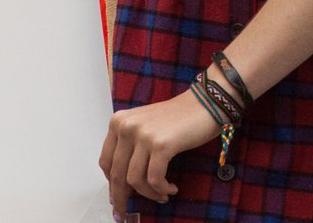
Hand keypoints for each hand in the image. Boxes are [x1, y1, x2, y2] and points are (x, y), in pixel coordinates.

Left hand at [100, 90, 218, 211]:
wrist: (205, 102)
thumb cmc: (178, 117)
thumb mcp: (145, 127)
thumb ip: (130, 149)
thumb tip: (122, 185)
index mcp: (118, 122)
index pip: (106, 162)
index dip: (111, 184)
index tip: (117, 197)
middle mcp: (126, 126)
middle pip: (117, 174)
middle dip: (121, 198)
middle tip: (124, 214)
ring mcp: (143, 135)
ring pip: (135, 180)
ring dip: (149, 194)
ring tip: (161, 195)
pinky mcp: (161, 144)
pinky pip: (154, 179)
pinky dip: (161, 189)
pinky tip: (171, 189)